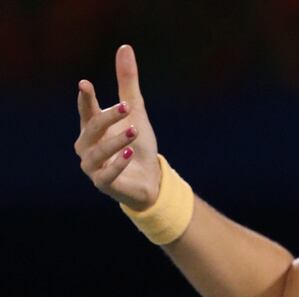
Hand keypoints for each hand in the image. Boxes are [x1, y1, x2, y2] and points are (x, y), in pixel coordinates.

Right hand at [74, 44, 160, 209]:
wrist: (150, 180)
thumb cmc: (138, 146)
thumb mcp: (135, 112)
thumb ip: (128, 84)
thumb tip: (125, 48)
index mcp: (92, 127)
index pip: (85, 109)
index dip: (85, 98)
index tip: (85, 84)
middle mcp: (88, 146)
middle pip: (92, 128)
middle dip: (107, 117)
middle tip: (127, 108)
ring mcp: (93, 167)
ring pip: (97, 152)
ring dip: (115, 141)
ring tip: (133, 130)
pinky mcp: (104, 184)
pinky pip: (106, 175)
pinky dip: (117, 164)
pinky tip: (129, 154)